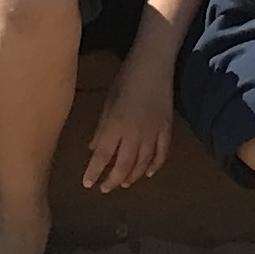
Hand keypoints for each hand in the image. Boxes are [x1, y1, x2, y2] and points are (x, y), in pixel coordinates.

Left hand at [83, 51, 176, 192]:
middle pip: (124, 166)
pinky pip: (162, 154)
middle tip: (105, 189)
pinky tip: (148, 173)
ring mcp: (153, 133)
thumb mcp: (108, 102)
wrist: (153, 64)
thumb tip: (94, 149)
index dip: (94, 172)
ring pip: (143, 164)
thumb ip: (101, 129)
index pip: (103, 156)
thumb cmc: (126, 78)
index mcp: (116, 125)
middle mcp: (134, 133)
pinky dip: (155, 166)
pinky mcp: (167, 129)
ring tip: (124, 183)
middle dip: (113, 180)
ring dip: (132, 176)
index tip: (87, 183)